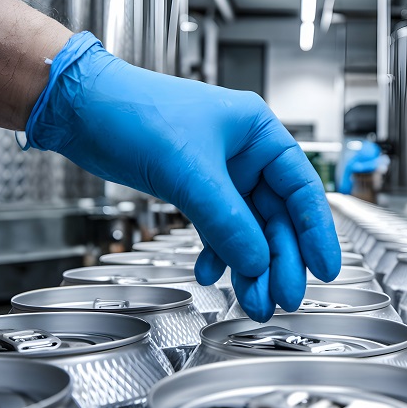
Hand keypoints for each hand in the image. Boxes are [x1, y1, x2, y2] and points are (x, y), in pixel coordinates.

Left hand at [24, 32, 340, 319]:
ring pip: (247, 229)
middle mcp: (244, 154)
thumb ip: (227, 220)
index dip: (316, 232)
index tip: (325, 268)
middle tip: (282, 297)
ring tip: (253, 298)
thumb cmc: (134, 111)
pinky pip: (218, 230)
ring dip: (249, 265)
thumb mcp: (189, 169)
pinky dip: (216, 253)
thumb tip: (258, 261)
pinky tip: (208, 273)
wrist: (81, 109)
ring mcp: (220, 174)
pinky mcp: (194, 190)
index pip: (301, 188)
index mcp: (257, 133)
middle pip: (275, 217)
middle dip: (279, 260)